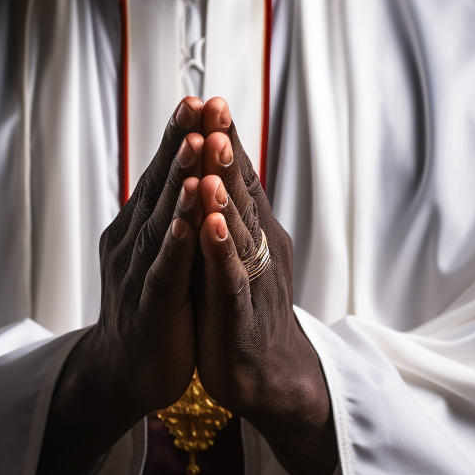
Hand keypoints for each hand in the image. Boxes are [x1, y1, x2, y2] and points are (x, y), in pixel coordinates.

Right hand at [37, 97, 205, 474]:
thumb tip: (188, 173)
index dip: (180, 137)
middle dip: (182, 144)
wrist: (125, 372)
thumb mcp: (160, 255)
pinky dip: (176, 245)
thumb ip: (170, 218)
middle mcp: (132, 243)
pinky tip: (188, 221)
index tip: (201, 99)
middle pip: (159, 186)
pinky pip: (163, 272)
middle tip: (200, 103)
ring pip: (161, 221)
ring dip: (179, 182)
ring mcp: (137, 274)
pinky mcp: (149, 308)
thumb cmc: (151, 311)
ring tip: (196, 144)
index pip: (161, 176)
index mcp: (139, 229)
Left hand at [194, 98, 337, 474]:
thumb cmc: (245, 311)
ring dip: (225, 187)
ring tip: (214, 149)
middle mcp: (259, 248)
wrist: (268, 376)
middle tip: (214, 103)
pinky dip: (222, 250)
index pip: (237, 179)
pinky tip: (212, 224)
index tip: (207, 97)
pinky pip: (231, 278)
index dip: (223, 139)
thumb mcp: (235, 256)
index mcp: (252, 233)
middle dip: (226, 147)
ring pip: (239, 227)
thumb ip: (228, 216)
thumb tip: (213, 170)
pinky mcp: (240, 316)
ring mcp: (252, 281)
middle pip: (241, 191)